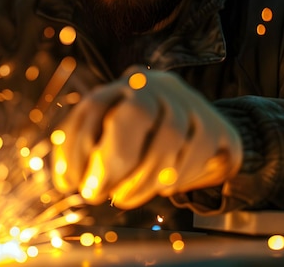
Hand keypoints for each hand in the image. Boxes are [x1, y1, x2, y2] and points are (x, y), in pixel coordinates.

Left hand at [51, 67, 242, 208]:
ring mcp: (190, 103)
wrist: (201, 128)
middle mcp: (157, 87)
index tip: (69, 183)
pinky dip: (178, 177)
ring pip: (170, 137)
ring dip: (142, 178)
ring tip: (124, 198)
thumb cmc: (142, 136)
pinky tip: (162, 188)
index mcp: (123, 86)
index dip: (76, 146)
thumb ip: (86, 152)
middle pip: (138, 112)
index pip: (95, 106)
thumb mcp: (110, 134)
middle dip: (114, 158)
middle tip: (95, 192)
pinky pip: (199, 153)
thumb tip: (66, 181)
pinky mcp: (217, 126)